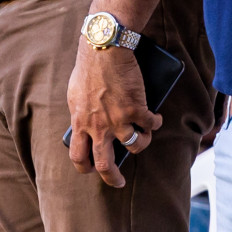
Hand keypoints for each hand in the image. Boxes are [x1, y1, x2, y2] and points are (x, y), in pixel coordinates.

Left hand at [67, 41, 160, 187]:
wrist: (103, 48)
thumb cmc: (88, 67)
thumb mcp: (75, 94)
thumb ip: (81, 113)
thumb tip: (85, 125)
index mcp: (80, 122)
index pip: (78, 156)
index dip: (86, 167)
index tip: (93, 169)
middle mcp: (99, 126)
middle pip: (105, 164)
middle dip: (113, 178)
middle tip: (119, 182)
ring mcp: (118, 119)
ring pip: (135, 146)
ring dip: (141, 144)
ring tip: (144, 137)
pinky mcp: (137, 108)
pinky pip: (151, 125)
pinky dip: (156, 123)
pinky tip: (157, 119)